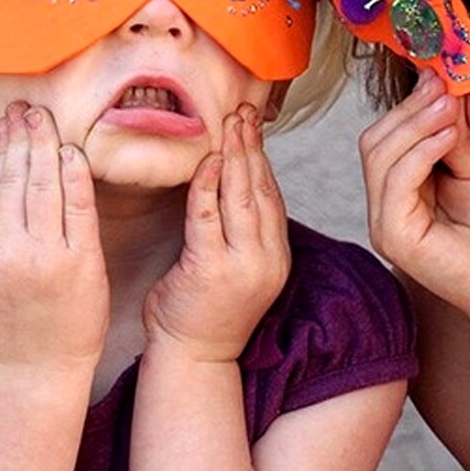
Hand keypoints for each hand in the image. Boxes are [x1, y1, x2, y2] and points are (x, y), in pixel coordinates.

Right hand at [0, 102, 109, 372]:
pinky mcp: (81, 263)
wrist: (40, 368)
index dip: (1, 149)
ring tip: (45, 119)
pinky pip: (79, 209)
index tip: (7, 122)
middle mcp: (10, 251)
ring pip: (44, 187)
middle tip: (27, 108)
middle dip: (22, 138)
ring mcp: (47, 256)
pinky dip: (75, 177)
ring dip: (45, 146)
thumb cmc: (6, 325)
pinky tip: (73, 152)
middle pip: (16, 179)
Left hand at [141, 103, 289, 362]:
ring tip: (230, 123)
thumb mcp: (234, 266)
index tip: (254, 124)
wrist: (192, 359)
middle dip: (252, 145)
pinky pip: (208, 217)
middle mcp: (267, 260)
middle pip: (262, 189)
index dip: (263, 156)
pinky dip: (207, 185)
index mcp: (276, 257)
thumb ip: (238, 230)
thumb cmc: (203, 311)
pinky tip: (207, 160)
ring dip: (235, 155)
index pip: (273, 195)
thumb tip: (232, 183)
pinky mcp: (212, 270)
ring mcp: (243, 266)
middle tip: (243, 111)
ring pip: (242, 198)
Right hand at [360, 70, 469, 322]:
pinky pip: (396, 181)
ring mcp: (385, 224)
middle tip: (443, 86)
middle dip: (409, 109)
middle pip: (375, 141)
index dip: (410, 104)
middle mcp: (385, 207)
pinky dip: (420, 150)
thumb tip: (444, 86)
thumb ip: (456, 133)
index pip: (387, 136)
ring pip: (380, 155)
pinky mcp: (395, 237)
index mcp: (401, 191)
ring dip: (415, 124)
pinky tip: (449, 135)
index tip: (439, 76)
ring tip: (450, 107)